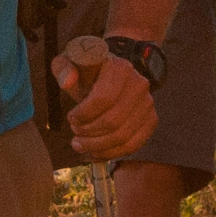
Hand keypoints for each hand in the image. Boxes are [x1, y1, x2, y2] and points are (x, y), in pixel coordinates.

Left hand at [55, 35, 157, 159]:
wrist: (108, 75)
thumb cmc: (86, 72)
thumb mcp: (70, 63)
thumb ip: (64, 69)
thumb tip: (67, 81)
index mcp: (120, 68)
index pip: (103, 99)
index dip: (84, 114)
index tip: (71, 118)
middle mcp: (139, 84)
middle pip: (113, 121)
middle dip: (89, 133)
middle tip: (75, 133)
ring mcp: (148, 103)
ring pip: (122, 137)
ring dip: (97, 146)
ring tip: (81, 144)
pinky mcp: (151, 119)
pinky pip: (133, 144)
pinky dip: (112, 152)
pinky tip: (96, 151)